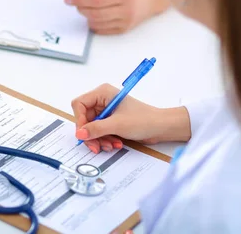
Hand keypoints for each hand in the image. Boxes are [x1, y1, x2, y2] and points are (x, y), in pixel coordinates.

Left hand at [64, 0, 168, 34]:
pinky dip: (93, 23)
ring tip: (86, 6)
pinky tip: (93, 15)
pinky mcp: (124, 30)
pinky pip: (102, 30)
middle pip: (95, 13)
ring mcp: (126, 22)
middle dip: (81, 8)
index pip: (96, 0)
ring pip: (97, 23)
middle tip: (76, 2)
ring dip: (86, 15)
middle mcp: (126, 10)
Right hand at [71, 84, 190, 153]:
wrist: (161, 127)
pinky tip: (115, 143)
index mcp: (102, 93)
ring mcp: (106, 111)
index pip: (79, 104)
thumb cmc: (143, 120)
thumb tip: (79, 134)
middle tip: (96, 146)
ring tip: (110, 145)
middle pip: (84, 118)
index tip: (85, 134)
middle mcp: (102, 100)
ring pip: (91, 127)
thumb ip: (96, 129)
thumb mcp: (117, 125)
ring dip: (99, 139)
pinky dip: (105, 139)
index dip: (80, 120)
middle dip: (91, 134)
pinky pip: (100, 131)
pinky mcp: (111, 120)